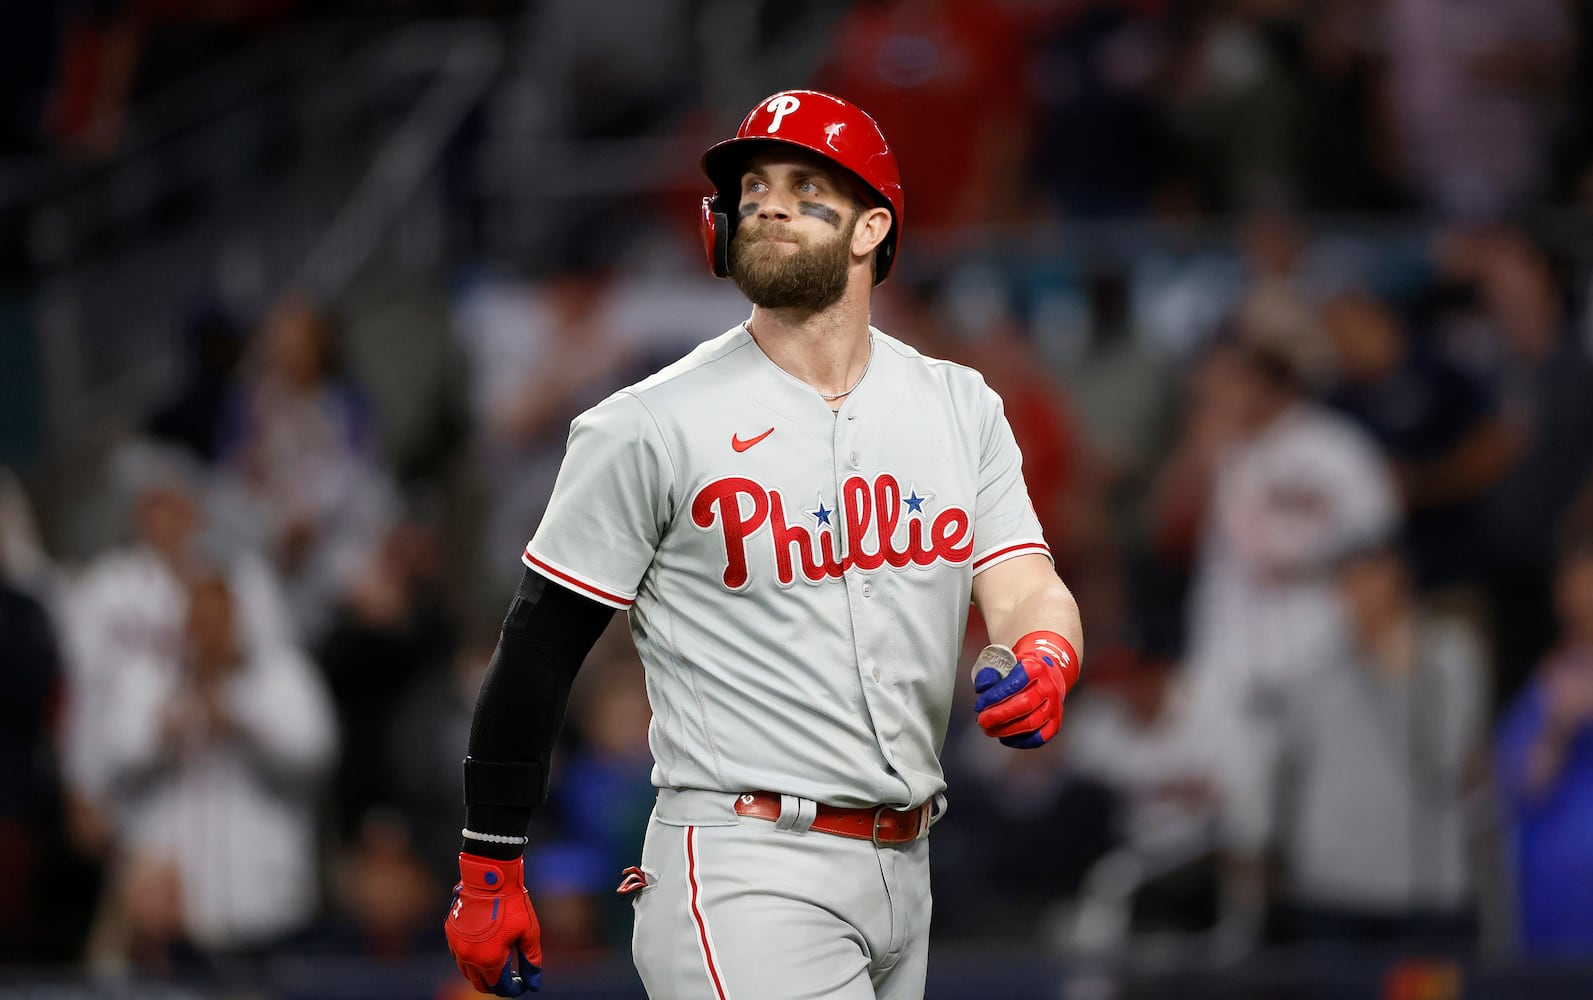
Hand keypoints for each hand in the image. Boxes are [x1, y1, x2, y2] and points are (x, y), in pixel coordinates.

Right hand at [445, 854, 542, 995]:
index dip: (514, 989)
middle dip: (497, 985)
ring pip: (468, 972)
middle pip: (481, 984)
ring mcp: (456, 946)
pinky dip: (471, 958)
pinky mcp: (451, 933)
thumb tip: (533, 983)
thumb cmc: (512, 903)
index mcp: (489, 959)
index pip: (500, 987)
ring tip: (498, 963)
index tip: (522, 983)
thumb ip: (531, 960)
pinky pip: (459, 955)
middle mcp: (469, 957)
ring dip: (482, 973)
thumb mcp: (529, 933)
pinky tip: (483, 948)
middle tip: (511, 977)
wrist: (489, 877)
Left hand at [973, 631, 1078, 748]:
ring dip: (1007, 730)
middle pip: (1024, 705)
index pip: (1015, 683)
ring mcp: (1054, 705)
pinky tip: (1005, 738)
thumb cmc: (1023, 669)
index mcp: (1035, 668)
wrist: (1048, 672)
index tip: (980, 704)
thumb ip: (992, 672)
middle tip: (982, 720)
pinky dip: (1020, 741)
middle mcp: (1048, 687)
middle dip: (999, 715)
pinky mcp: (1056, 721)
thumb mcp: (1007, 662)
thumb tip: (982, 687)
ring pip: (1031, 723)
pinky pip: (1040, 737)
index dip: (995, 696)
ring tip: (990, 730)